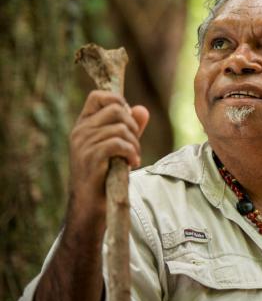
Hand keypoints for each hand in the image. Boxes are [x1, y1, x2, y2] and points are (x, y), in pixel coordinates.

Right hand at [68, 90, 148, 222]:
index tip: (128, 120)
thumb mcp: (119, 147)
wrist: (90, 204)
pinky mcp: (91, 158)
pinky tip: (132, 163)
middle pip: (116, 109)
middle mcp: (80, 131)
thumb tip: (142, 109)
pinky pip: (119, 143)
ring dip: (135, 143)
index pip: (98, 96)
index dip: (118, 101)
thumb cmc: (105, 174)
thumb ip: (130, 128)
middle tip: (134, 144)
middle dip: (133, 125)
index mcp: (83, 124)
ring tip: (133, 157)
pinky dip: (131, 153)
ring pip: (121, 128)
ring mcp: (83, 144)